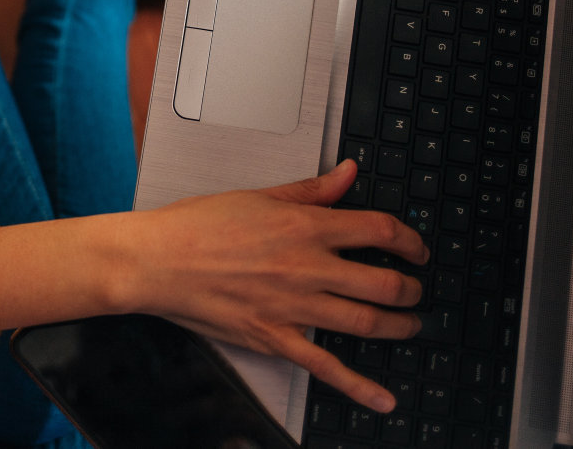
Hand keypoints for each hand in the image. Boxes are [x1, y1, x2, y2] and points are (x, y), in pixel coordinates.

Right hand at [127, 160, 428, 412]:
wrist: (156, 260)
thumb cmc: (197, 226)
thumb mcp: (258, 196)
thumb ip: (311, 190)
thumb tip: (347, 174)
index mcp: (305, 227)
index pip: (379, 230)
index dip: (410, 240)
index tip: (416, 247)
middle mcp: (307, 268)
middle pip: (384, 282)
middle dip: (411, 289)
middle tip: (416, 289)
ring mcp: (293, 306)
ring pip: (367, 323)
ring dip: (400, 327)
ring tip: (409, 325)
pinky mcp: (275, 337)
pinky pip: (326, 367)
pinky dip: (360, 387)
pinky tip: (383, 398)